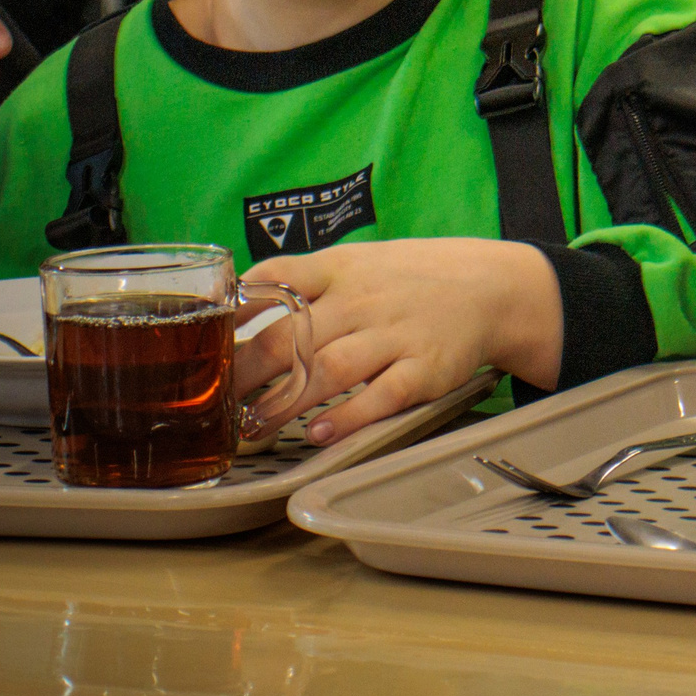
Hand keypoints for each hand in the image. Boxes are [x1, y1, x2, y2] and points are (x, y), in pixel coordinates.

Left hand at [236, 238, 563, 444]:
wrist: (490, 285)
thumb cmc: (410, 278)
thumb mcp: (355, 262)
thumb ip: (301, 279)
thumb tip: (235, 300)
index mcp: (340, 270)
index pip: (276, 282)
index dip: (235, 312)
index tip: (205, 343)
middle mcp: (363, 300)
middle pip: (291, 336)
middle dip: (246, 371)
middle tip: (215, 400)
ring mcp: (395, 335)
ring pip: (329, 369)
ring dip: (286, 402)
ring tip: (253, 426)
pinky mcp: (424, 369)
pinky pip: (383, 395)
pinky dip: (350, 416)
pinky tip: (321, 433)